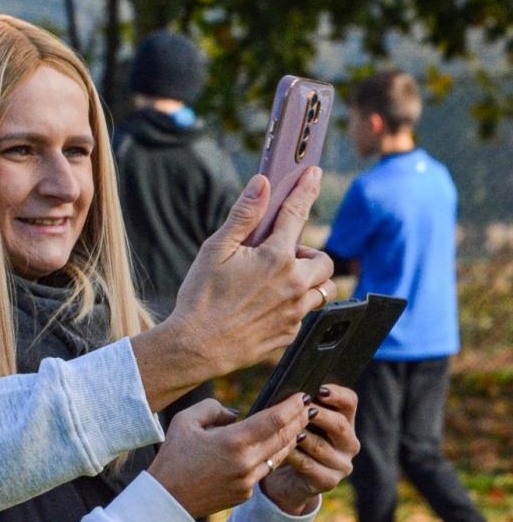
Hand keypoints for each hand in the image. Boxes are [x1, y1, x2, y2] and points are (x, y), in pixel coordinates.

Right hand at [131, 169, 334, 408]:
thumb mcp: (215, 250)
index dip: (306, 190)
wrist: (196, 346)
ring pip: (323, 290)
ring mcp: (296, 311)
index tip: (313, 175)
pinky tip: (265, 308)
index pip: (297, 214)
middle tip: (280, 258)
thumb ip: (243, 216)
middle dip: (309, 255)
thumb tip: (262, 184)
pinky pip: (306, 314)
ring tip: (278, 284)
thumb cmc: (201, 297)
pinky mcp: (291, 333)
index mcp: (275, 257)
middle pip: (324, 260)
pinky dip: (294, 306)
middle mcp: (294, 283)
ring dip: (308, 282)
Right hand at [146, 395, 309, 518]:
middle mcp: (246, 462)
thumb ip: (213, 409)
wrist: (167, 500)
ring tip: (299, 425)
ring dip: (291, 438)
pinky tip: (274, 447)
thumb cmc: (172, 457)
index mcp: (232, 441)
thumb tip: (236, 414)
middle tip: (309, 408)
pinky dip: (272, 456)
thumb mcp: (185, 421)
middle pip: (285, 437)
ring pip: (280, 455)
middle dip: (299, 420)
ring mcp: (249, 481)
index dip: (292, 406)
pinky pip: (265, 470)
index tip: (302, 396)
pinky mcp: (246, 494)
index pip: (274, 419)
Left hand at [261, 384, 360, 515]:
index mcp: (345, 422)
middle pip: (339, 424)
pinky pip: (308, 465)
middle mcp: (349, 443)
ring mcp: (341, 464)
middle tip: (302, 408)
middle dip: (319, 415)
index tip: (319, 389)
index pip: (350, 402)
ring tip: (286, 428)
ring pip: (320, 446)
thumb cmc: (292, 442)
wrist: (287, 480)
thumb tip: (291, 393)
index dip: (337, 394)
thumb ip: (300, 408)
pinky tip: (282, 449)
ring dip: (301, 436)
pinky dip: (293, 455)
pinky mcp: (328, 481)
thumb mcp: (298, 423)